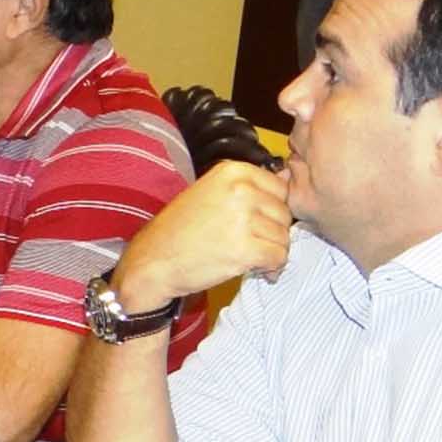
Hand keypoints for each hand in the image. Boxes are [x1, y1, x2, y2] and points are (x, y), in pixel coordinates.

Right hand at [112, 162, 291, 311]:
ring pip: (284, 237)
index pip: (280, 188)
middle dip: (273, 233)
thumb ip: (247, 187)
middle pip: (285, 213)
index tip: (255, 224)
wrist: (152, 261)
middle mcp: (240, 189)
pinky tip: (256, 271)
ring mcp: (243, 218)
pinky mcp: (245, 248)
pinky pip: (279, 257)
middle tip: (251, 245)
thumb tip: (288, 179)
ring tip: (250, 258)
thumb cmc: (179, 230)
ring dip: (272, 252)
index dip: (271, 210)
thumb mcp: (209, 193)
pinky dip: (272, 268)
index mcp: (232, 171)